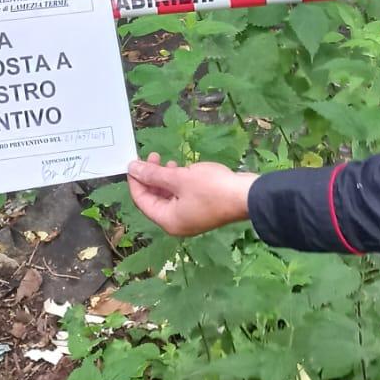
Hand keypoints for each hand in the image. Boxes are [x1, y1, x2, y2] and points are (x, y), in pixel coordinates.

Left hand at [125, 153, 254, 236]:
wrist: (247, 196)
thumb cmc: (211, 189)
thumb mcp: (179, 178)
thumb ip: (154, 174)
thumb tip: (132, 168)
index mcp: (168, 220)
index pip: (141, 201)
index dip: (135, 180)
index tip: (134, 161)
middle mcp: (177, 223)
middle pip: (154, 199)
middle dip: (151, 177)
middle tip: (152, 156)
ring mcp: (190, 218)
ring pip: (169, 196)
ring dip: (165, 178)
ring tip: (168, 160)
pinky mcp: (201, 210)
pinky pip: (182, 196)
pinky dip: (178, 183)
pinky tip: (183, 168)